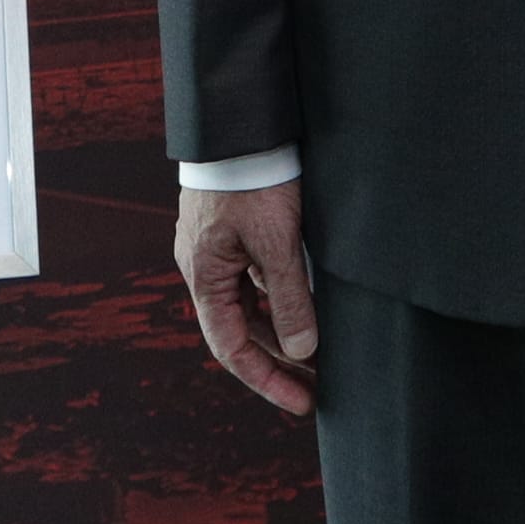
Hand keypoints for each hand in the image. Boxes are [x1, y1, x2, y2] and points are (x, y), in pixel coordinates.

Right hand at [173, 181, 318, 415]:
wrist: (241, 120)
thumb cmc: (255, 177)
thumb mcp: (278, 241)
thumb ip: (291, 297)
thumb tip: (303, 350)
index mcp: (204, 275)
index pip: (231, 347)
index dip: (266, 381)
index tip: (302, 404)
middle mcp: (204, 266)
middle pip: (239, 329)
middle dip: (278, 361)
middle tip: (318, 386)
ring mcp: (217, 248)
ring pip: (249, 304)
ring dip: (280, 330)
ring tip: (320, 353)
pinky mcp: (234, 230)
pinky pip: (255, 278)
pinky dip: (280, 298)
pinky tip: (309, 306)